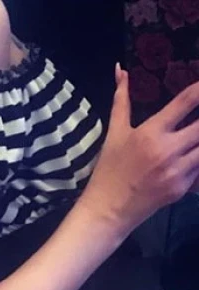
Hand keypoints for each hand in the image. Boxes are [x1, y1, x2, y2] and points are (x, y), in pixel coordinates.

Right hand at [80, 65, 198, 232]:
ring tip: (193, 138)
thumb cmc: (109, 170)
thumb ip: (121, 100)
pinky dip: (197, 162)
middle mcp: (167, 150)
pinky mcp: (181, 189)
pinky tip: (190, 157)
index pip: (186, 102)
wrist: (108, 210)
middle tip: (198, 120)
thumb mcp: (114, 133)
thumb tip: (121, 69)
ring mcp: (176, 171)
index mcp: (151, 132)